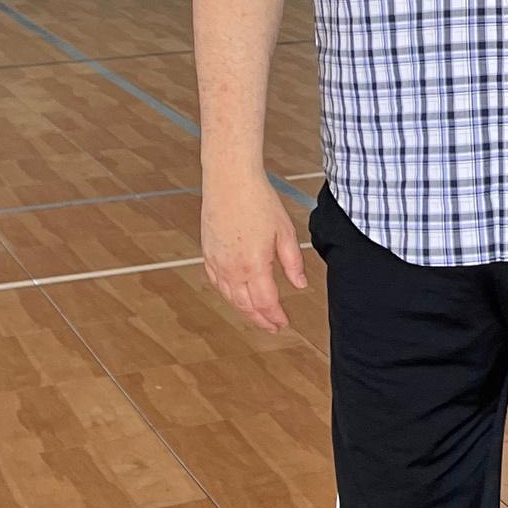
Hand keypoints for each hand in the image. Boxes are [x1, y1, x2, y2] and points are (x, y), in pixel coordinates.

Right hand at [202, 165, 307, 332]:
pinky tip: (235, 296)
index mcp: (255, 265)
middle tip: (272, 327)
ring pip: (229, 297)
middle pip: (246, 306)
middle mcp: (232, 268)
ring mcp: (217, 262)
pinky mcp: (207, 253)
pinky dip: (227, 294)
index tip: (283, 323)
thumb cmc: (258, 200)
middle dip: (260, 320)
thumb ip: (293, 262)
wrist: (230, 180)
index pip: (266, 303)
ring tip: (256, 316)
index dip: (275, 317)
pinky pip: (216, 283)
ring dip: (243, 310)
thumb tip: (300, 284)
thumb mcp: (285, 232)